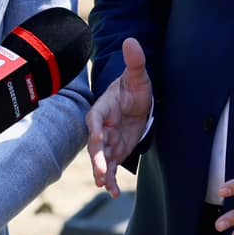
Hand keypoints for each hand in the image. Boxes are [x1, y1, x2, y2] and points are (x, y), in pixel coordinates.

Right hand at [87, 36, 153, 197]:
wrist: (136, 101)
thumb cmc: (133, 87)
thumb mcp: (138, 75)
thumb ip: (135, 61)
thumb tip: (131, 41)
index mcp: (102, 109)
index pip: (95, 119)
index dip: (96, 129)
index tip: (97, 137)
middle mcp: (101, 128)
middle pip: (96, 144)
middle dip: (97, 158)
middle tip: (100, 172)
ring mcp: (107, 142)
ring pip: (101, 159)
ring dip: (102, 173)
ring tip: (105, 186)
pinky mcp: (115, 152)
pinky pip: (110, 168)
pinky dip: (111, 181)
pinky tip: (115, 193)